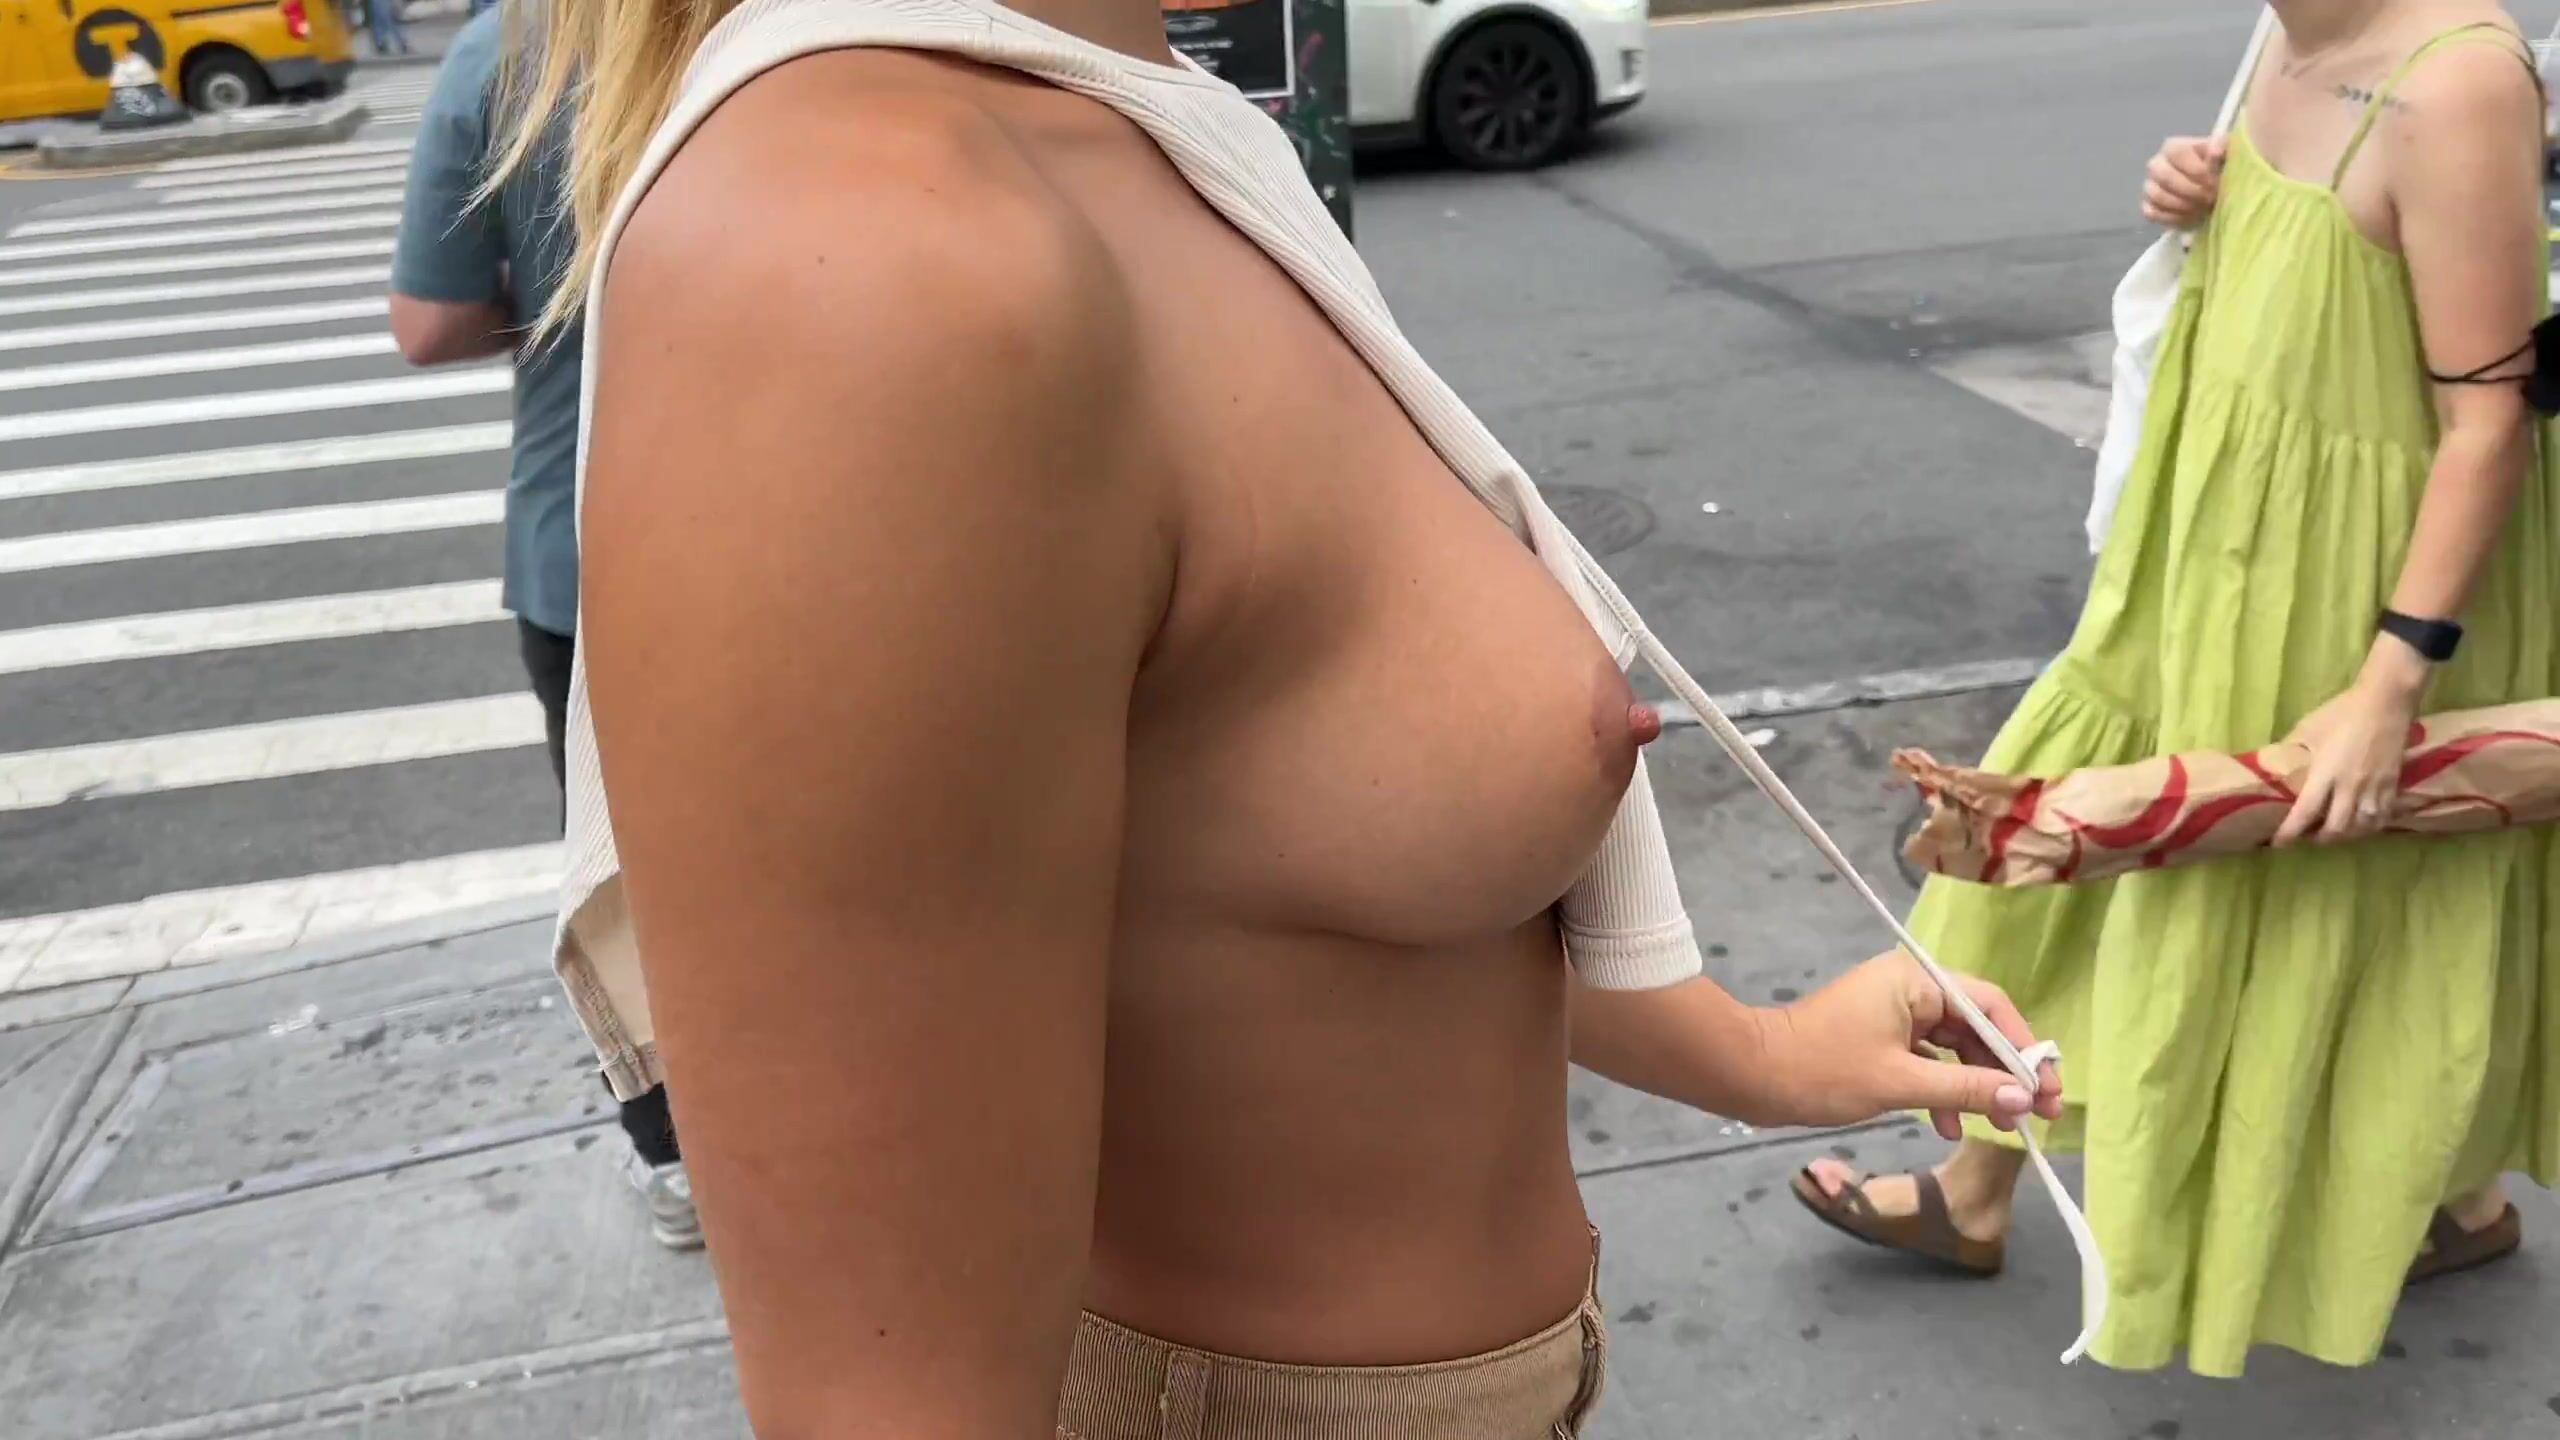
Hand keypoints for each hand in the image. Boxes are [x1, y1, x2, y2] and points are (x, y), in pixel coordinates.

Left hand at [1755, 950, 2063, 1141]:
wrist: (1751, 1075)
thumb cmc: (1822, 1071)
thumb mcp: (1901, 1083)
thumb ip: (1966, 1090)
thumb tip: (2023, 1099)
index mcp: (1916, 981)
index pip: (1991, 1006)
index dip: (2024, 1050)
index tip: (2047, 1091)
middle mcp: (1909, 988)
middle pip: (1976, 1027)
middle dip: (2004, 1072)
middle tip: (2037, 1115)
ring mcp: (1894, 1012)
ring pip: (1954, 1046)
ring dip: (1975, 1085)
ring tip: (1999, 1126)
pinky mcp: (1880, 1038)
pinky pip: (1927, 1059)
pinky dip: (1942, 1089)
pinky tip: (1948, 1126)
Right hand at [2142, 135, 2226, 228]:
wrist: (2214, 189)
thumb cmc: (2220, 169)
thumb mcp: (2227, 154)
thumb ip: (2223, 148)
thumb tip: (2215, 152)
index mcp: (2174, 147)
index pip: (2177, 153)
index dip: (2197, 169)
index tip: (2215, 182)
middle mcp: (2157, 164)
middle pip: (2165, 177)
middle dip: (2192, 191)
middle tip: (2212, 199)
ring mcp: (2150, 186)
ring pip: (2158, 196)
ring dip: (2184, 205)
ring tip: (2204, 209)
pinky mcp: (2148, 207)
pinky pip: (2153, 213)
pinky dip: (2174, 217)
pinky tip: (2192, 217)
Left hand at [2273, 648, 2426, 846]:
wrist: (2385, 702)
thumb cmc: (2342, 712)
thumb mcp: (2309, 728)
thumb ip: (2295, 750)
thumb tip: (2278, 761)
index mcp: (2326, 773)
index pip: (2305, 812)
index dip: (2290, 832)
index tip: (2279, 844)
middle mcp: (2350, 787)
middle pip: (2336, 828)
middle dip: (2321, 838)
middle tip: (2309, 837)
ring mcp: (2375, 788)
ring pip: (2362, 827)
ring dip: (2346, 835)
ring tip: (2334, 833)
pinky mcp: (2393, 785)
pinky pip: (2382, 817)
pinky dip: (2370, 826)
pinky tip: (2362, 824)